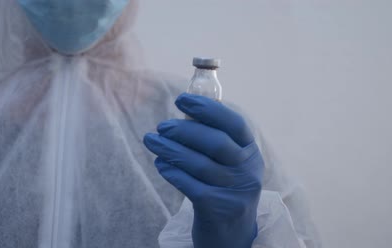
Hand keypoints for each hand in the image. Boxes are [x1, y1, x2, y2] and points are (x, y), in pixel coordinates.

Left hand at [143, 93, 263, 247]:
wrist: (231, 233)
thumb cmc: (222, 187)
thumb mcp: (228, 162)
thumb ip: (212, 137)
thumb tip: (186, 107)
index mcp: (251, 151)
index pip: (234, 123)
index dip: (207, 109)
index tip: (182, 100)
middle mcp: (248, 170)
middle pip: (215, 143)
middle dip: (184, 131)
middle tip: (161, 126)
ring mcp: (235, 191)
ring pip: (199, 164)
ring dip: (170, 149)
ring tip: (151, 141)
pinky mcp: (218, 209)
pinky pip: (189, 185)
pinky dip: (172, 172)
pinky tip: (160, 164)